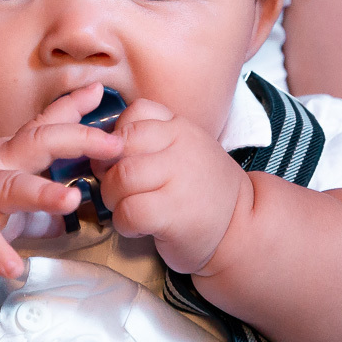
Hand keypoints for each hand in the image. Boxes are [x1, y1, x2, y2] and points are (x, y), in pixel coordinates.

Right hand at [0, 84, 123, 278]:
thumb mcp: (9, 178)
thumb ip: (46, 182)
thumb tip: (87, 192)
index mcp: (12, 153)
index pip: (48, 125)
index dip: (79, 113)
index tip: (108, 102)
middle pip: (38, 143)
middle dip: (76, 139)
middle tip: (113, 145)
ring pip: (13, 187)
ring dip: (43, 192)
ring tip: (71, 199)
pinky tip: (16, 268)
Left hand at [96, 99, 250, 274]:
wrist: (241, 229)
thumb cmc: (200, 190)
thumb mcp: (183, 149)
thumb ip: (149, 139)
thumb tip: (100, 145)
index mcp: (181, 127)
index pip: (135, 112)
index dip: (117, 136)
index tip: (120, 158)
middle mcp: (181, 147)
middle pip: (120, 146)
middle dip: (106, 170)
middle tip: (115, 187)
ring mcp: (179, 179)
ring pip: (120, 178)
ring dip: (112, 198)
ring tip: (127, 208)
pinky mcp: (174, 214)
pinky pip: (128, 211)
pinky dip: (123, 223)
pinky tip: (137, 227)